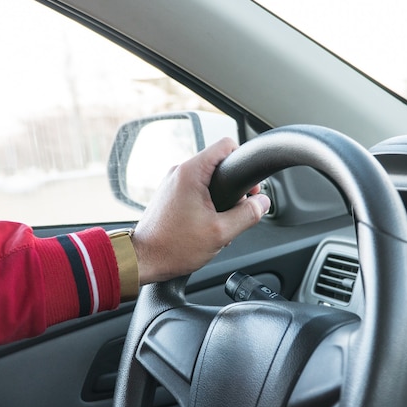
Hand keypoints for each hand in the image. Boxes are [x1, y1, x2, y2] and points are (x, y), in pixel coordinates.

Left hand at [131, 138, 270, 284]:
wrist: (143, 260)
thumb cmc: (173, 247)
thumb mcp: (221, 233)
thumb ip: (248, 214)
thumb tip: (263, 203)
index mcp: (191, 172)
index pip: (226, 145)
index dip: (244, 161)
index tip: (250, 185)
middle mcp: (179, 172)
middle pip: (219, 164)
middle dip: (234, 186)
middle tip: (240, 209)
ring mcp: (172, 183)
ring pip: (208, 179)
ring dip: (221, 198)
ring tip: (221, 222)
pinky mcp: (169, 195)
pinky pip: (195, 190)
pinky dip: (207, 202)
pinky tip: (208, 224)